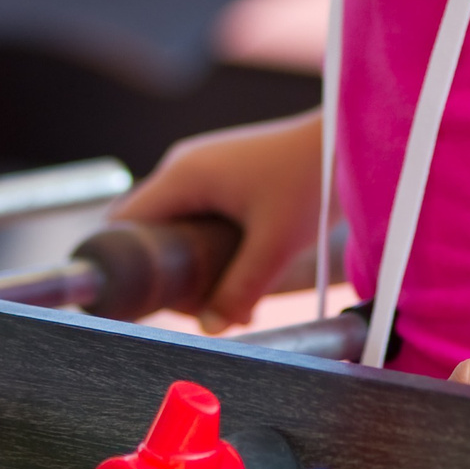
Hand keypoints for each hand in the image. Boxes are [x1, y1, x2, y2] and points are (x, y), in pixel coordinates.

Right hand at [109, 111, 324, 330]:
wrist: (344, 140)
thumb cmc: (311, 180)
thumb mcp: (274, 244)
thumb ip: (239, 289)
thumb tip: (210, 328)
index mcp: (183, 176)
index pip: (125, 223)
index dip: (127, 263)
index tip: (141, 300)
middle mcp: (184, 167)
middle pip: (150, 227)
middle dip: (170, 272)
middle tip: (199, 308)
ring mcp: (203, 168)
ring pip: (177, 223)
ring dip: (194, 262)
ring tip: (228, 299)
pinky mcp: (223, 174)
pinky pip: (199, 214)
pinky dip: (210, 245)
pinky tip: (241, 272)